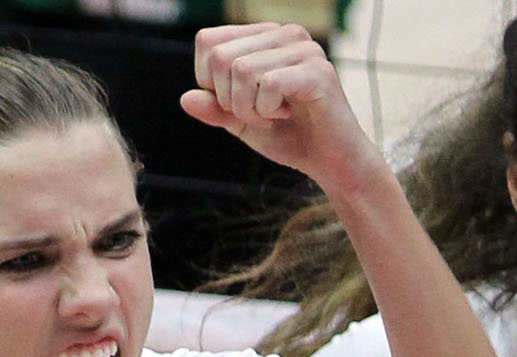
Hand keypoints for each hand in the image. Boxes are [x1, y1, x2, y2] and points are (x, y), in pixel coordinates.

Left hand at [180, 23, 381, 194]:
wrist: (330, 161)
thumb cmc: (288, 136)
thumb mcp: (241, 123)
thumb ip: (214, 109)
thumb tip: (186, 98)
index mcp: (264, 38)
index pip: (209, 42)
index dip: (209, 81)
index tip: (237, 102)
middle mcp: (285, 34)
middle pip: (222, 56)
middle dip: (228, 99)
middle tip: (256, 114)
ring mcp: (304, 49)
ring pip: (242, 69)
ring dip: (248, 108)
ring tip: (272, 117)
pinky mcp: (318, 71)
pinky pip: (268, 83)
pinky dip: (267, 110)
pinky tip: (285, 116)